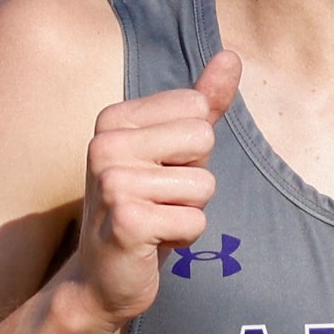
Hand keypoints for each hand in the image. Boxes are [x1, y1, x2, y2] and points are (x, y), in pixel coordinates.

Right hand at [65, 51, 238, 326]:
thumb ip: (203, 103)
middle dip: (194, 178)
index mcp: (114, 118)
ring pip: (203, 184)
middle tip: (158, 199)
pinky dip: (184, 238)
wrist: (103, 278)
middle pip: (203, 139)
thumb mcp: (173, 150)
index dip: (191, 149)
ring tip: (154, 220)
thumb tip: (231, 56)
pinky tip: (152, 242)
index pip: (197, 110)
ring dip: (188, 211)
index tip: (158, 172)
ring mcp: (113, 183)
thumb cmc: (144, 206)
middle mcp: (105, 144)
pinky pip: (195, 220)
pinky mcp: (127, 222)